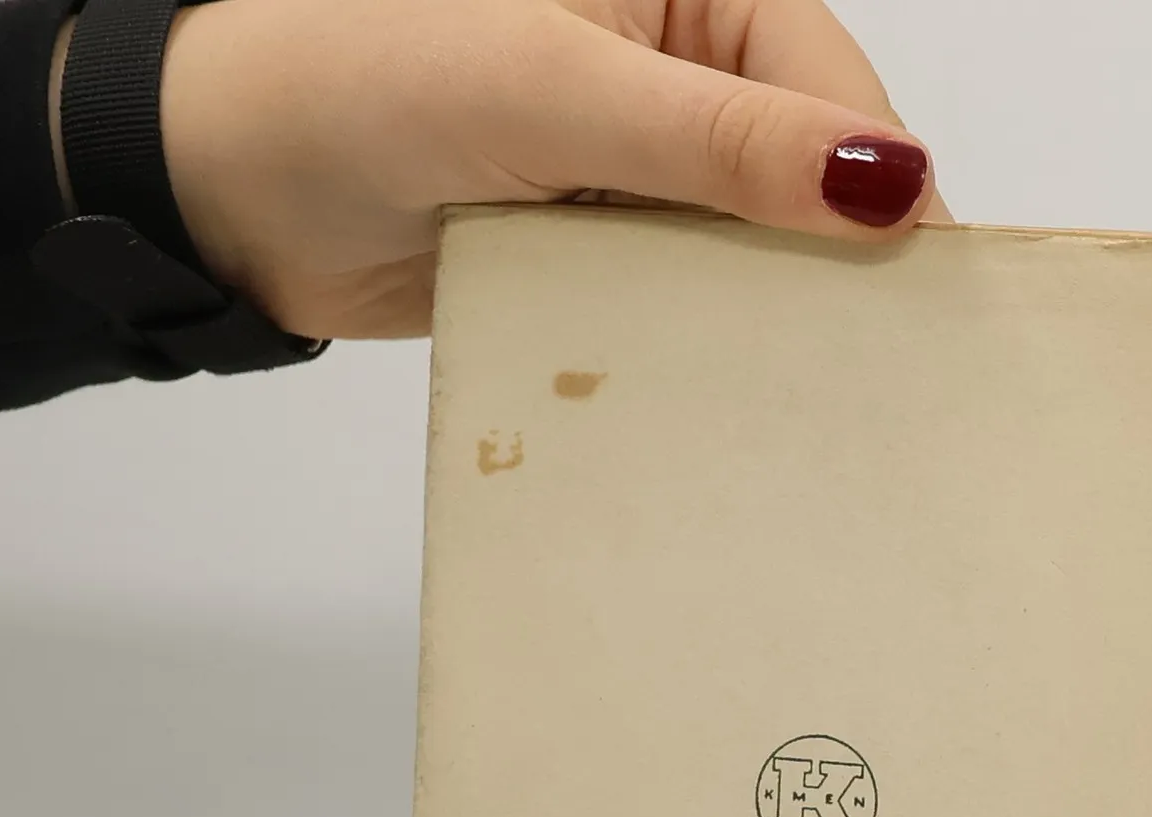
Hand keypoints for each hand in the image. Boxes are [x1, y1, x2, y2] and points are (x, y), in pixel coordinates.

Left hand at [137, 0, 942, 340]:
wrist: (232, 183)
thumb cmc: (368, 80)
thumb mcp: (560, 90)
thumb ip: (722, 142)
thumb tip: (889, 180)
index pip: (826, 89)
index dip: (877, 185)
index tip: (920, 294)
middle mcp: (677, 77)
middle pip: (806, 177)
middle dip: (832, 263)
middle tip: (879, 370)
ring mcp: (642, 171)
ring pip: (754, 254)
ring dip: (769, 321)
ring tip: (814, 403)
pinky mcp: (608, 252)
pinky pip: (689, 307)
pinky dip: (705, 352)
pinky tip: (730, 400)